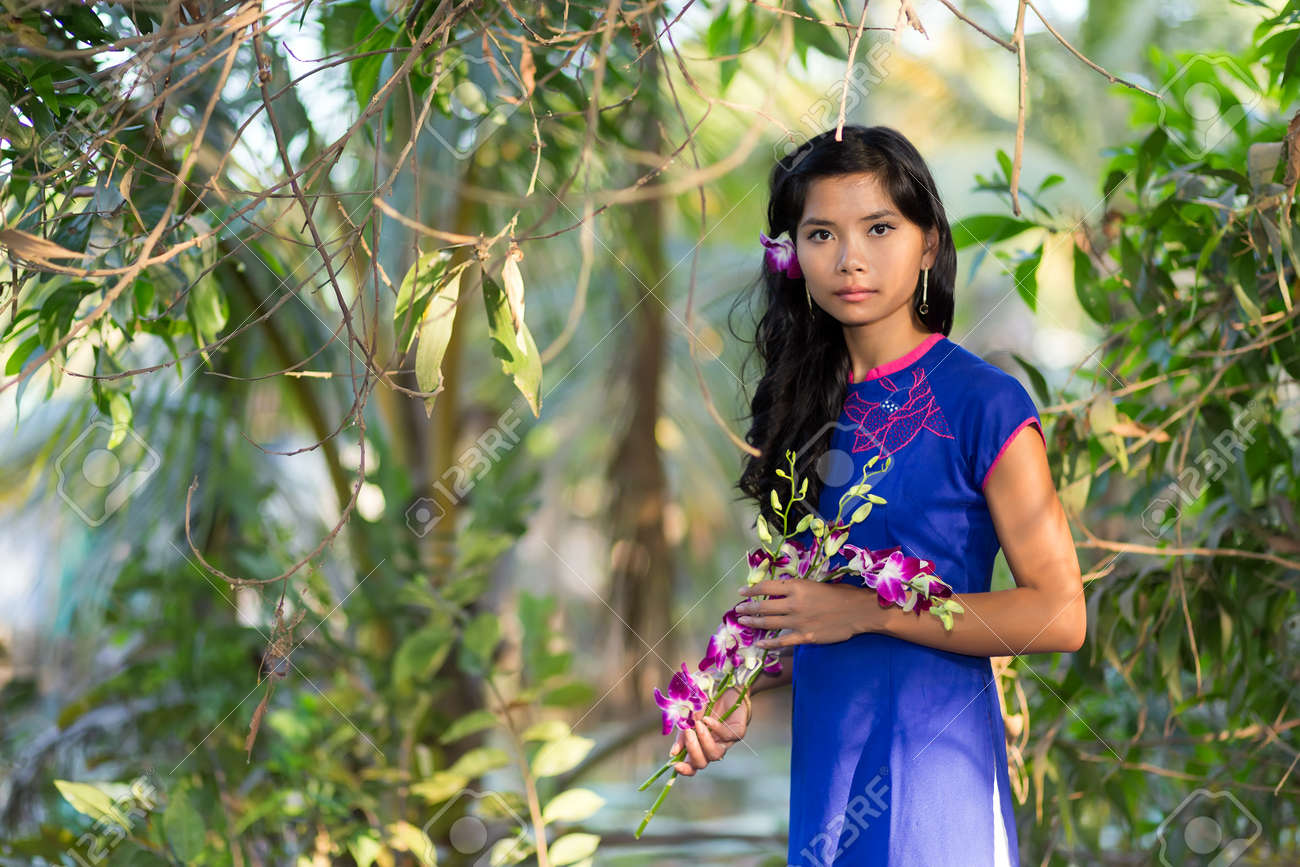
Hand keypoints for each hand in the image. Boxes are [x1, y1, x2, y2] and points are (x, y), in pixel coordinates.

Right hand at [668, 686, 749, 775]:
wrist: (726, 687)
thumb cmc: (705, 703)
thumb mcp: (688, 716)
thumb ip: (682, 734)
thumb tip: (674, 753)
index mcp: (699, 746)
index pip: (692, 765)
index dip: (685, 769)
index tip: (675, 765)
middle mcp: (712, 747)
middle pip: (702, 763)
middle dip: (693, 751)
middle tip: (688, 733)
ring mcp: (726, 742)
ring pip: (715, 754)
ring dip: (704, 740)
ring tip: (698, 724)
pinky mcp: (738, 732)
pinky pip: (726, 736)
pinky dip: (715, 728)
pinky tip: (707, 719)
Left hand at [735, 579, 877, 648]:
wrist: (858, 611)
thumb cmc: (840, 593)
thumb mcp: (815, 584)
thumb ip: (797, 589)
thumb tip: (779, 592)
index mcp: (797, 586)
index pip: (767, 587)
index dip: (751, 589)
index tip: (741, 592)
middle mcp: (794, 603)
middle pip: (764, 606)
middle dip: (748, 607)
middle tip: (738, 609)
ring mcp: (799, 621)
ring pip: (769, 624)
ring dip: (753, 622)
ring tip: (743, 621)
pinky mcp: (805, 637)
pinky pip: (782, 641)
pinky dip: (769, 643)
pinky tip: (760, 643)